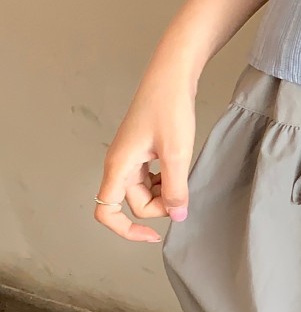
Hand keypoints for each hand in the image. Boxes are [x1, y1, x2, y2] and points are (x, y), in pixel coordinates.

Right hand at [94, 70, 196, 242]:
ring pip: (144, 191)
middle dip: (159, 206)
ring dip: (163, 193)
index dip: (126, 230)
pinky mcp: (142, 151)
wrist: (172, 76)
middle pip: (134, 203)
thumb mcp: (177, 154)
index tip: (152, 235)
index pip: (106, 211)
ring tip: (181, 175)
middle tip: (183, 192)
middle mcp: (119, 163)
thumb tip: (177, 216)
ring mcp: (130, 157)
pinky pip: (151, 178)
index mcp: (118, 166)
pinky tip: (178, 168)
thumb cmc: (169, 108)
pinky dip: (165, 180)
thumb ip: (175, 189)